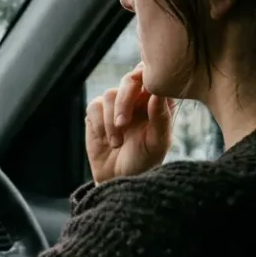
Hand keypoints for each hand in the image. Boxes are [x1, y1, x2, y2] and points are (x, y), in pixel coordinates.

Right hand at [85, 63, 175, 183]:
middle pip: (129, 80)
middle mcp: (137, 99)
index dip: (147, 76)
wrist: (117, 180)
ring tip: (116, 143)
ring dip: (111, 121)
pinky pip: (94, 107)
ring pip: (109, 94)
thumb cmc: (143, 162)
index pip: (153, 77)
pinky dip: (99, 125)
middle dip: (124, 102)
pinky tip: (105, 140)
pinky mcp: (96, 113)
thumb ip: (161, 118)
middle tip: (123, 124)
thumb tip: (158, 92)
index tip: (144, 89)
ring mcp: (115, 105)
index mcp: (157, 102)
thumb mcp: (157, 143)